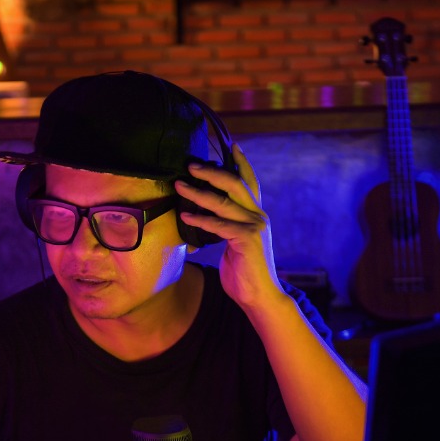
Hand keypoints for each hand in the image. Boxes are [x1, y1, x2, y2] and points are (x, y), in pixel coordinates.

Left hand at [176, 144, 285, 313]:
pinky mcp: (247, 240)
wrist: (259, 296)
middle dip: (212, 171)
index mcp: (256, 214)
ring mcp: (254, 227)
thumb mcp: (235, 244)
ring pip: (223, 202)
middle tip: (191, 164)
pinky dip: (200, 219)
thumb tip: (205, 218)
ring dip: (198, 192)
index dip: (241, 163)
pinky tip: (185, 215)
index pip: (249, 182)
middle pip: (235, 184)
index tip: (232, 144)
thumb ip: (225, 227)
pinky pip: (219, 225)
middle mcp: (258, 216)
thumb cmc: (244, 272)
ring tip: (179, 185)